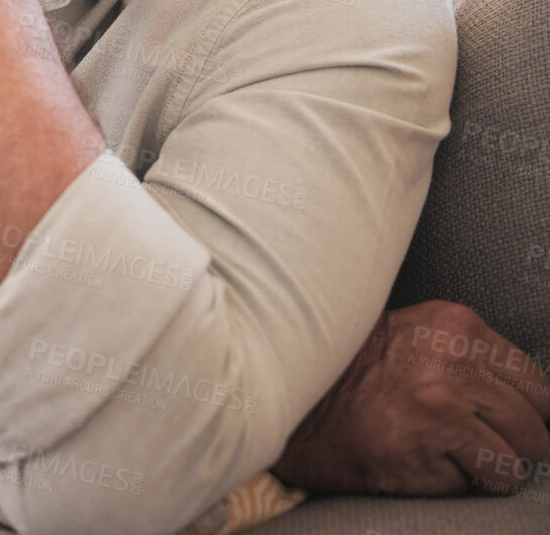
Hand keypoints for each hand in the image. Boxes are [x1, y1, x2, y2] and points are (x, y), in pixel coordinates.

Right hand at [272, 300, 549, 495]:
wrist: (283, 399)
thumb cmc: (346, 375)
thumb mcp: (411, 337)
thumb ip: (465, 353)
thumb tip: (527, 397)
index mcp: (454, 325)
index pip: (537, 382)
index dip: (523, 411)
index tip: (502, 423)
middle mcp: (452, 359)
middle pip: (536, 423)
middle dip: (512, 443)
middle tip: (471, 444)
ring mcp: (440, 404)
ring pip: (518, 459)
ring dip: (488, 467)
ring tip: (444, 454)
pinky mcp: (426, 447)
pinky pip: (486, 483)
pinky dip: (462, 484)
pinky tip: (423, 464)